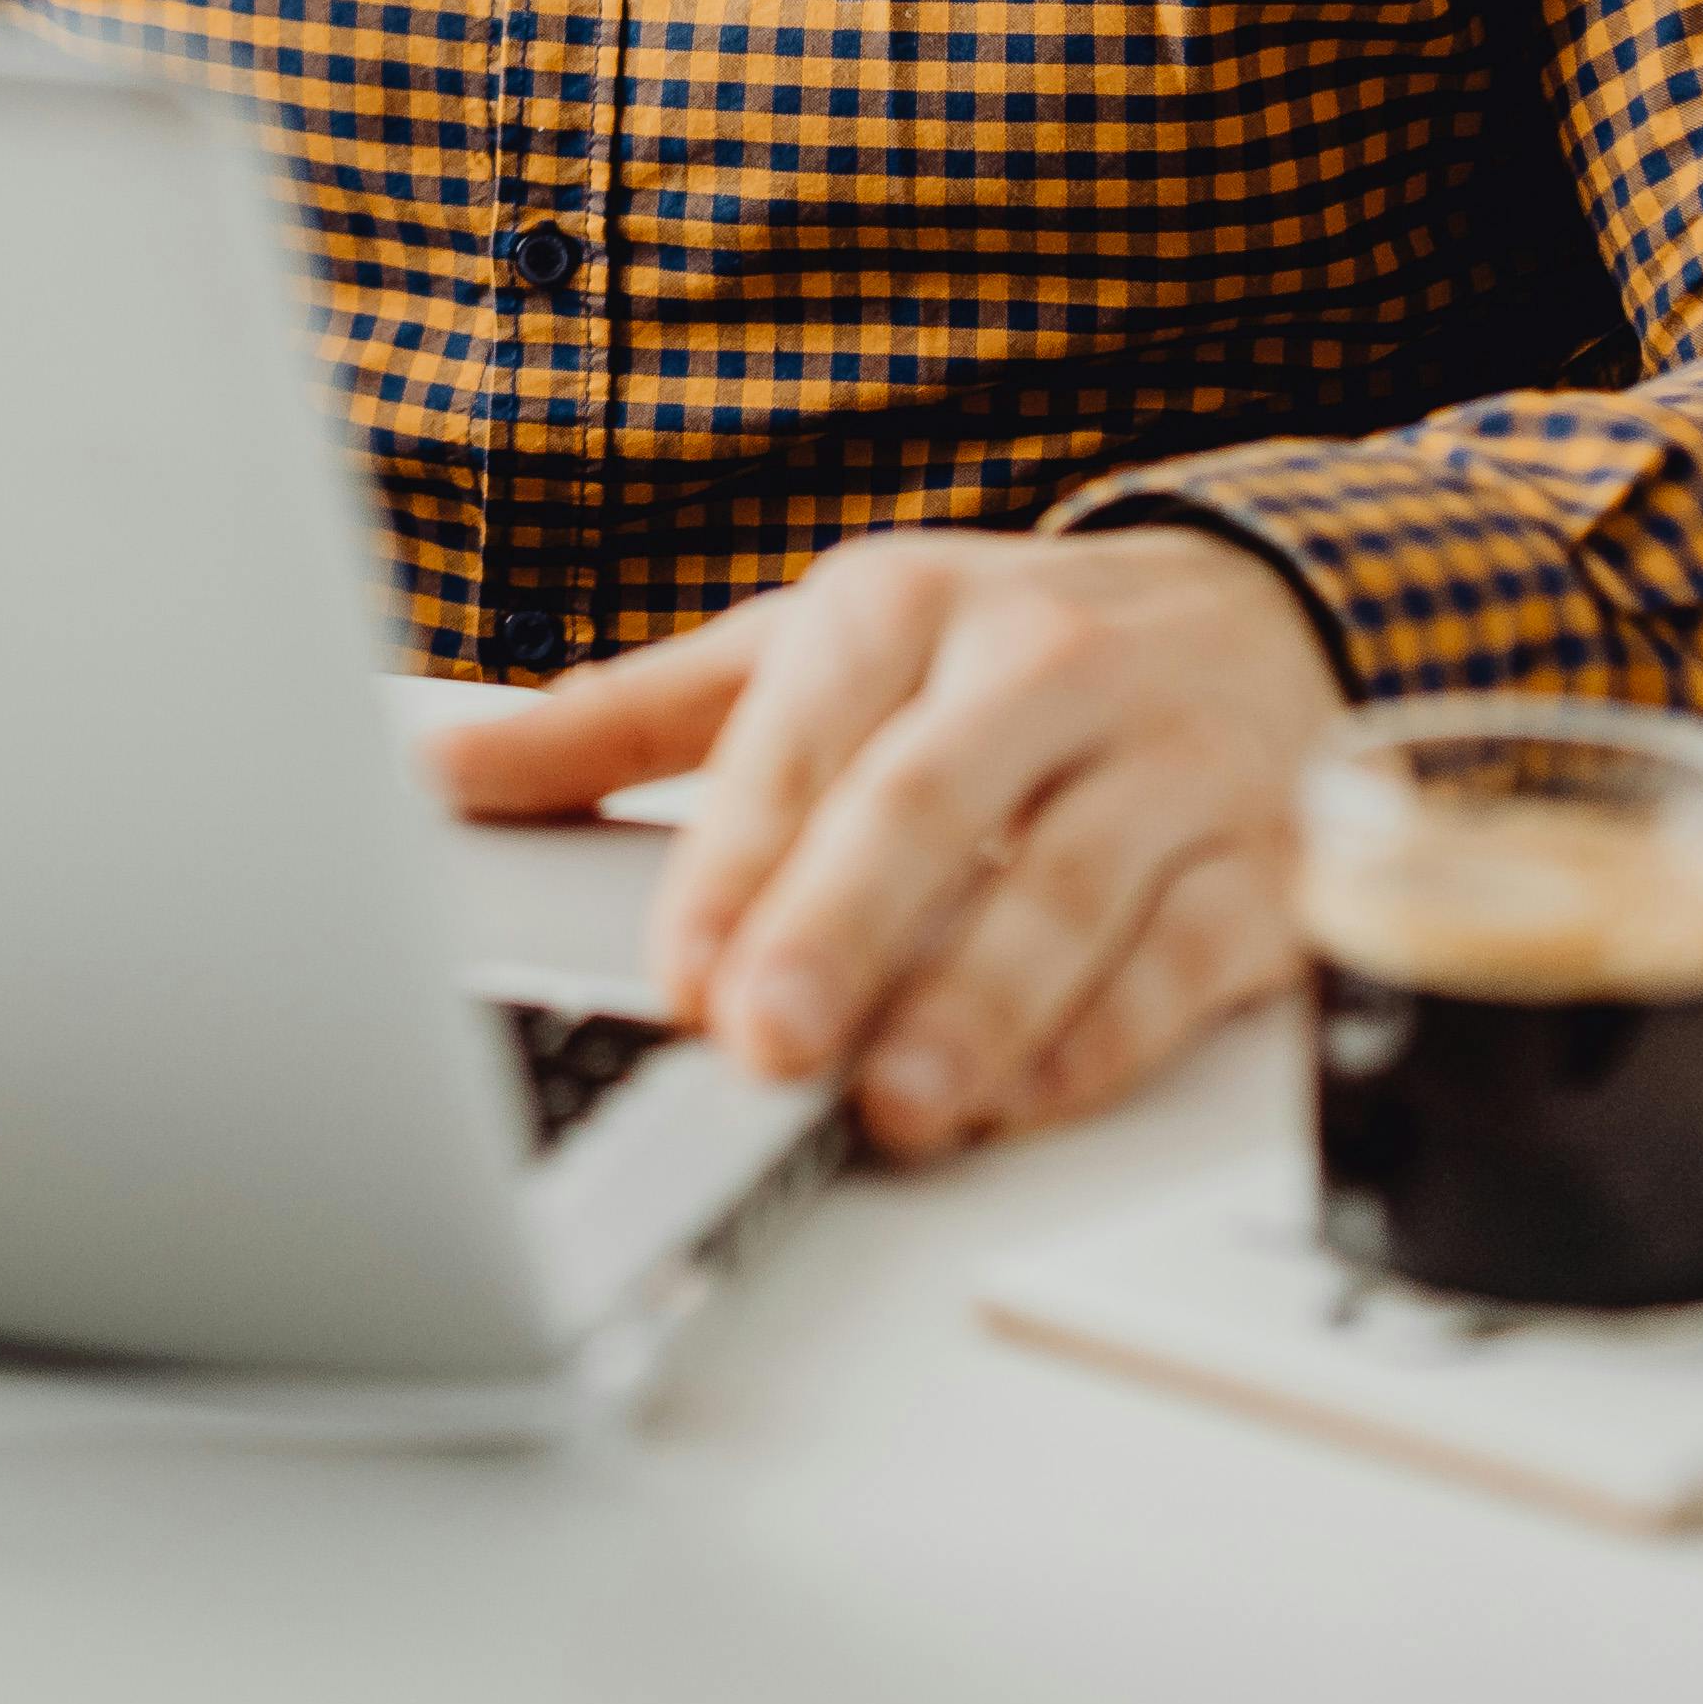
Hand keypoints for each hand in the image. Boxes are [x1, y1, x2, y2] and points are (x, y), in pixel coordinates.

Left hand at [426, 529, 1342, 1160]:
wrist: (1255, 610)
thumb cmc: (994, 649)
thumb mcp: (802, 648)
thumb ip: (624, 720)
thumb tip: (441, 773)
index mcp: (902, 605)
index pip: (800, 740)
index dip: (737, 864)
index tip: (680, 974)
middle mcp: (1038, 665)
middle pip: (928, 802)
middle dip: (844, 929)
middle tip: (770, 1041)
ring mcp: (1164, 758)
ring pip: (1069, 884)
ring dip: (982, 1003)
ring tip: (900, 1098)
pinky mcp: (1260, 854)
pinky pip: (1189, 950)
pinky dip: (1110, 1033)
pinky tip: (1034, 1094)